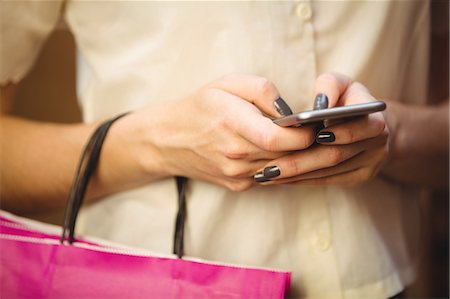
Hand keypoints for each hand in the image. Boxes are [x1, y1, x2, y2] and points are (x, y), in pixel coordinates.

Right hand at [115, 74, 314, 191]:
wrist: (169, 141)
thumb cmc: (199, 107)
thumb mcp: (226, 84)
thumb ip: (262, 91)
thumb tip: (290, 110)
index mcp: (231, 125)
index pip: (278, 139)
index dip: (305, 134)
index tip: (320, 124)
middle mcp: (235, 156)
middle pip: (287, 157)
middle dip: (314, 148)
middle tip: (331, 135)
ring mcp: (237, 175)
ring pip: (283, 170)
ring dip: (304, 159)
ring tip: (318, 144)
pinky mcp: (239, 185)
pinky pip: (272, 177)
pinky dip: (287, 167)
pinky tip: (295, 155)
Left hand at [254, 73, 388, 185]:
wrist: (367, 122)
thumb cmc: (346, 98)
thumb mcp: (340, 84)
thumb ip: (329, 86)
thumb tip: (320, 104)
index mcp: (376, 119)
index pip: (364, 129)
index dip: (341, 133)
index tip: (314, 135)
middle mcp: (378, 145)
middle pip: (336, 156)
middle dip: (301, 162)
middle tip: (271, 167)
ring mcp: (370, 165)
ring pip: (329, 173)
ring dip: (296, 175)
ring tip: (267, 174)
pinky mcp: (359, 177)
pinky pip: (327, 181)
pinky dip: (301, 180)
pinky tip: (279, 179)